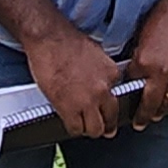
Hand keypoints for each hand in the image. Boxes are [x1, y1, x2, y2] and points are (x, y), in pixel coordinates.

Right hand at [26, 21, 131, 140]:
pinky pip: (76, 129)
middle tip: (103, 128)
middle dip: (106, 125)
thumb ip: (102, 71)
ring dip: (90, 130)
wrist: (49, 37)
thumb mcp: (96, 53)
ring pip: (95, 129)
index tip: (105, 108)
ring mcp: (87, 101)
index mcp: (112, 74)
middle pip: (111, 118)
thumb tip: (101, 82)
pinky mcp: (69, 108)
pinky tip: (70, 124)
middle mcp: (103, 89)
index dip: (109, 104)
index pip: (118, 98)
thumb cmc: (67, 40)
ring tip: (86, 128)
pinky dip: (73, 129)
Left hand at [126, 0, 167, 117]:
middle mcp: (161, 73)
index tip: (126, 105)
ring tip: (160, 111)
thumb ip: (140, 58)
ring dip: (164, 107)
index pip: (132, 87)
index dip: (129, 96)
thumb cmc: (162, 16)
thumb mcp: (142, 38)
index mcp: (143, 63)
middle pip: (151, 104)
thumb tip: (135, 74)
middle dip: (144, 116)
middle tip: (140, 123)